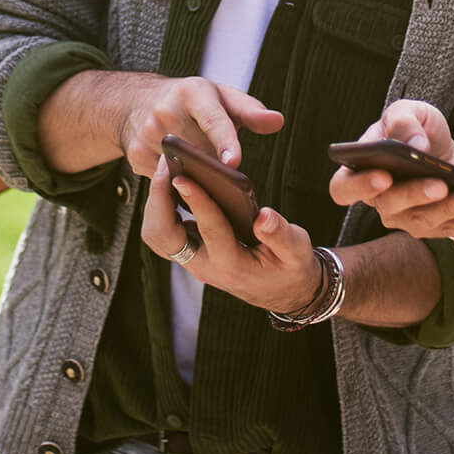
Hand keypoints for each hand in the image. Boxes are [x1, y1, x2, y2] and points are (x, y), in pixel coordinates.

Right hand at [112, 77, 282, 179]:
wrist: (138, 102)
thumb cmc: (190, 102)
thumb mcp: (221, 96)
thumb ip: (251, 110)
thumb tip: (277, 121)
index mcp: (192, 92)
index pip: (212, 119)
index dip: (224, 141)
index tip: (233, 163)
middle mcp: (165, 112)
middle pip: (198, 152)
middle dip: (215, 169)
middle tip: (233, 186)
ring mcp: (147, 135)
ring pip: (181, 171)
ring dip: (198, 181)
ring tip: (215, 190)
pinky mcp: (136, 156)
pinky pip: (165, 181)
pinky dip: (180, 187)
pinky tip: (190, 188)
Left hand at [142, 160, 323, 315]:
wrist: (282, 291)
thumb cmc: (290, 267)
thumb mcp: (296, 252)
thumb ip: (281, 235)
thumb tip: (264, 216)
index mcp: (231, 265)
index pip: (209, 230)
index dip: (196, 201)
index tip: (183, 176)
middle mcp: (204, 265)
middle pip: (164, 236)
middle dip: (159, 199)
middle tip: (165, 162)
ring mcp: (193, 259)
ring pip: (157, 234)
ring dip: (156, 201)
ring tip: (166, 164)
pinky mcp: (190, 250)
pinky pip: (164, 228)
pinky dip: (161, 204)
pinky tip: (170, 178)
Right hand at [327, 99, 453, 242]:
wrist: (446, 155)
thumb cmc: (420, 132)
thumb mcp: (413, 113)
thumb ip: (404, 118)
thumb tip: (413, 144)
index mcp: (362, 171)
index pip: (343, 189)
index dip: (359, 186)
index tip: (382, 176)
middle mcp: (381, 201)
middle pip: (390, 206)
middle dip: (416, 195)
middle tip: (440, 185)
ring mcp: (408, 219)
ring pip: (425, 221)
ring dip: (451, 209)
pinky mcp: (436, 229)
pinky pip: (453, 230)